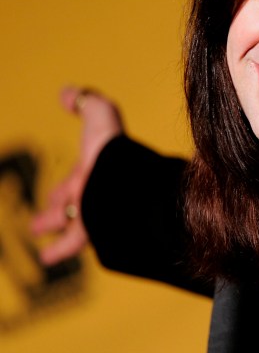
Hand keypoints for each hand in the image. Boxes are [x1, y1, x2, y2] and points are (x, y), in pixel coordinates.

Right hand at [30, 87, 123, 264]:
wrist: (125, 180)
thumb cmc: (111, 146)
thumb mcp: (99, 114)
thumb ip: (84, 100)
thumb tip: (67, 91)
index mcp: (96, 170)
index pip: (74, 182)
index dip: (62, 188)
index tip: (54, 196)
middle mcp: (97, 193)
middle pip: (70, 206)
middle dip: (54, 213)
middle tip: (39, 224)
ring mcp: (96, 214)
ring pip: (71, 227)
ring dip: (55, 235)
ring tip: (43, 250)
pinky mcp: (94, 232)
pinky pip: (73, 244)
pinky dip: (59, 251)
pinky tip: (47, 260)